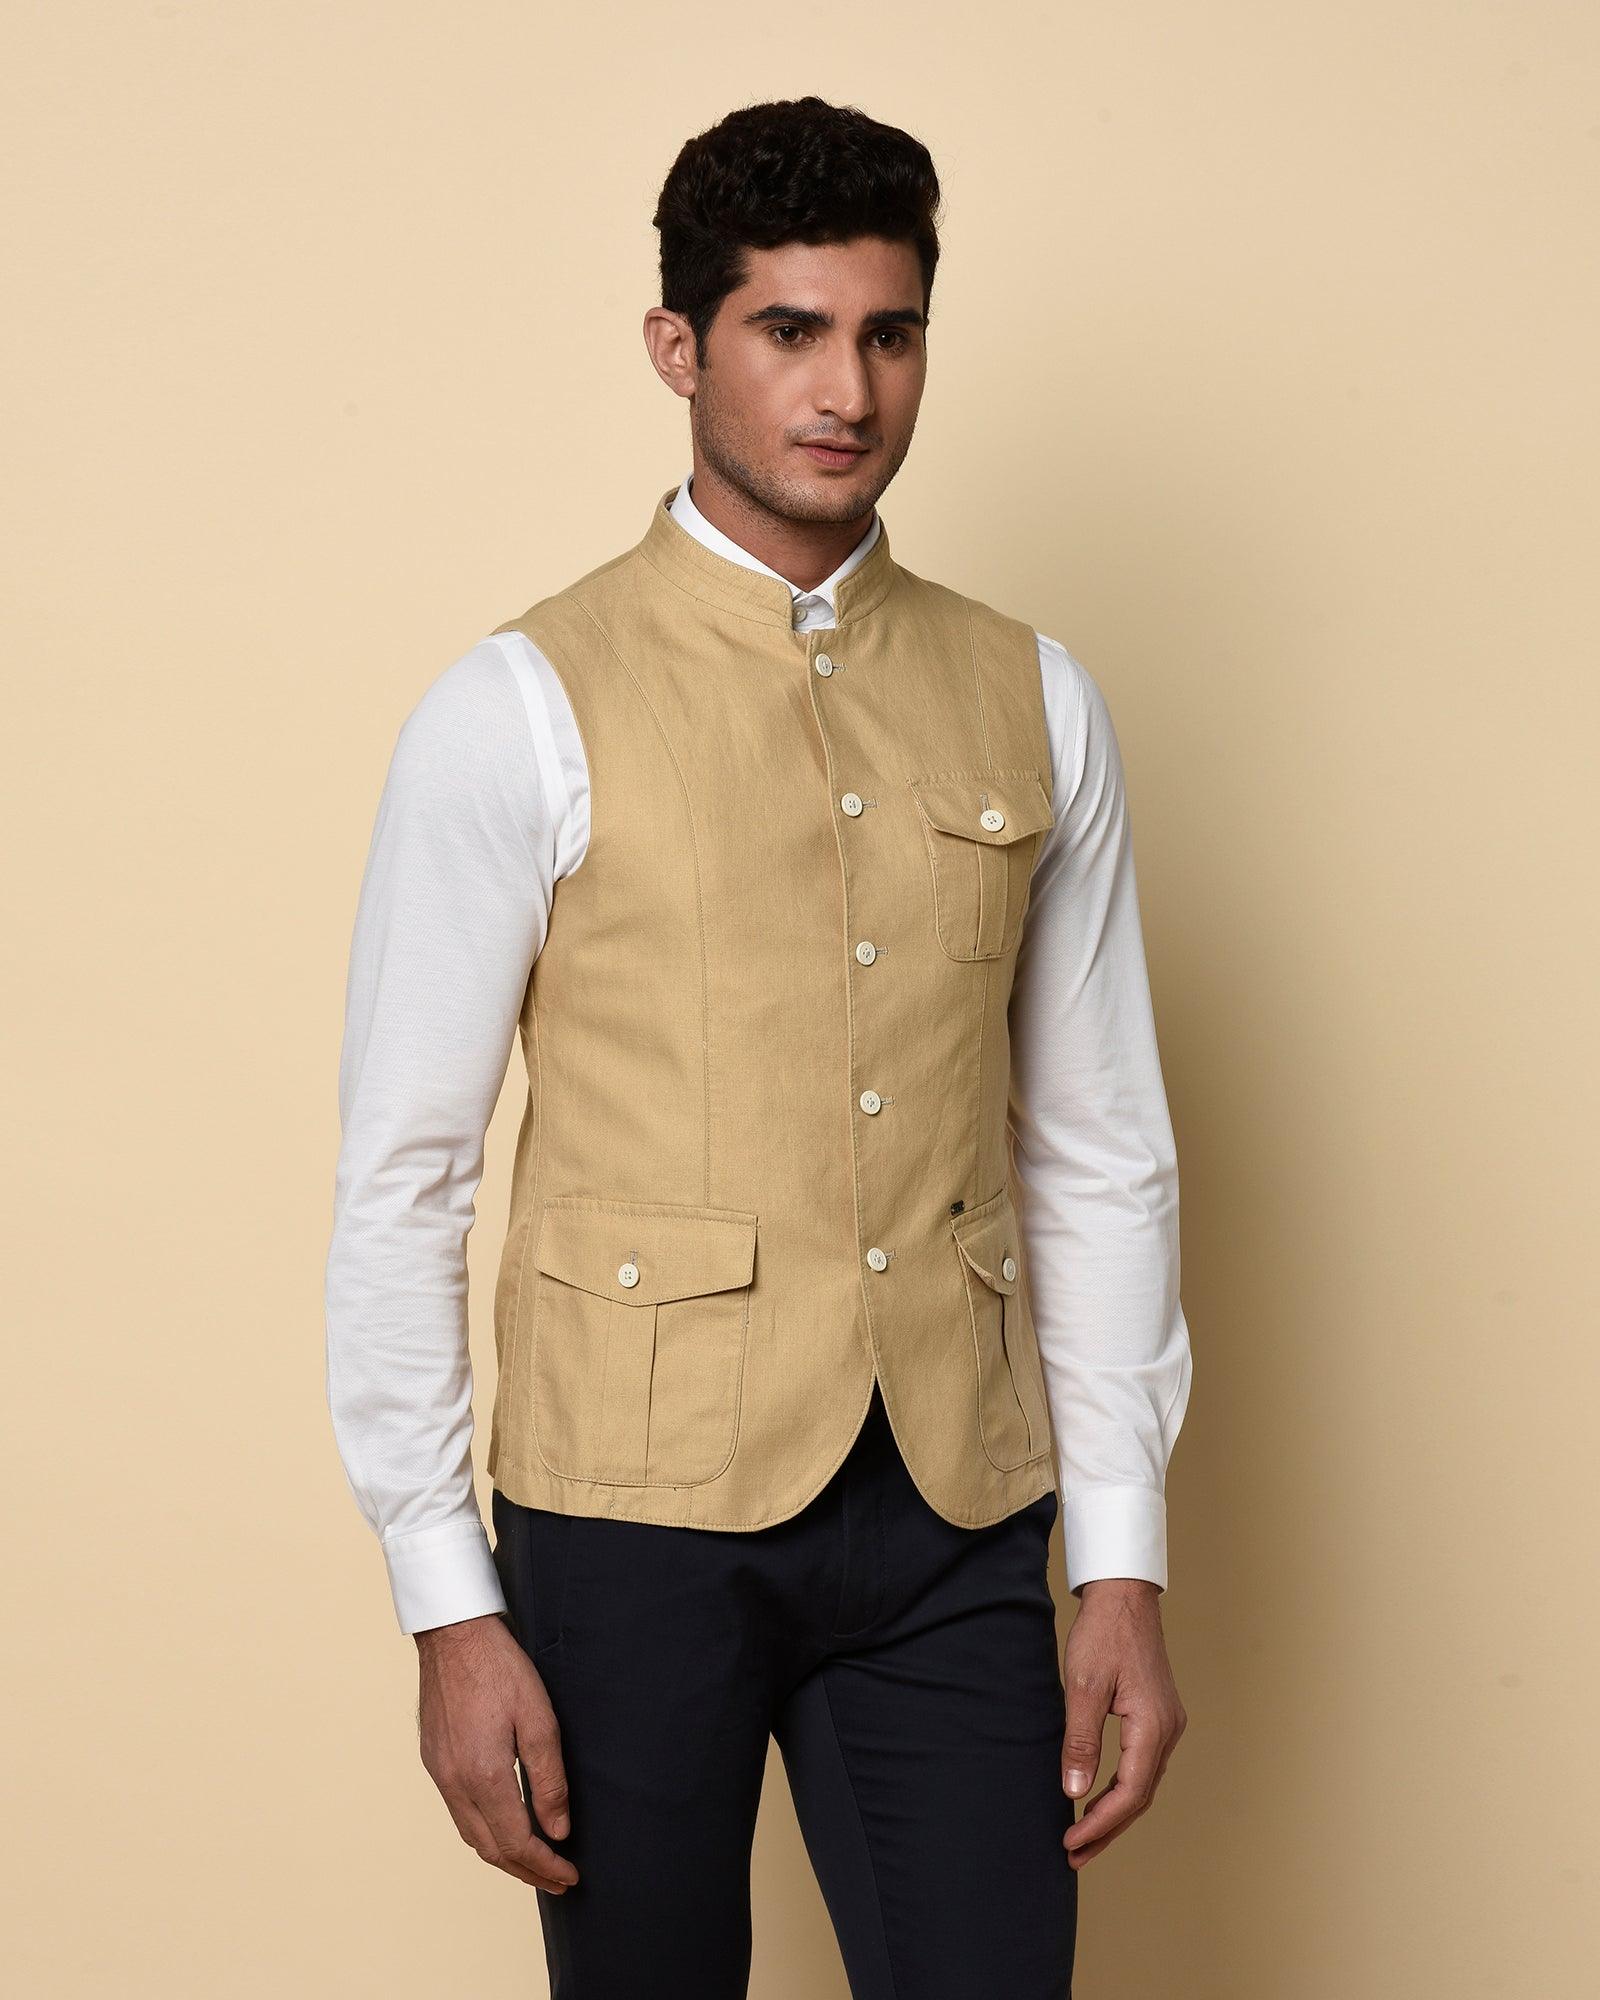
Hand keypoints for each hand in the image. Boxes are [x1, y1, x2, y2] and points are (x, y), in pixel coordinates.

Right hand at [415, 1612, 579, 1892]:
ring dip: (504, 1856)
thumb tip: (558, 1829)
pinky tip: (502, 1827)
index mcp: (483, 1776)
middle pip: (491, 1850)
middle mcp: (455, 1783)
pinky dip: (484, 1832)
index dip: (545, 1866)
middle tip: (558, 1880)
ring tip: (534, 1862)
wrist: (454, 1634)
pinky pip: (458, 1813)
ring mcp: (439, 1774)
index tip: (570, 1875)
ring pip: (471, 1836)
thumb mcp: (539, 1719)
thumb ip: (549, 1780)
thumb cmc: (500, 1668)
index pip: (517, 1843)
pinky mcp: (433, 1761)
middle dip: (526, 1871)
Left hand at [1059, 1578, 1185, 1867]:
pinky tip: (1099, 1798)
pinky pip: (1142, 1766)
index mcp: (1153, 1726)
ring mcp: (1167, 1724)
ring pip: (1142, 1784)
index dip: (1100, 1823)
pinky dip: (1121, 1789)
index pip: (1129, 1793)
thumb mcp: (1083, 1687)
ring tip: (1083, 1837)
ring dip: (1114, 1813)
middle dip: (1107, 1829)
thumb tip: (1075, 1791)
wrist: (1124, 1595)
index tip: (1071, 1840)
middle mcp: (1168, 1730)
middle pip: (1140, 1797)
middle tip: (1074, 1854)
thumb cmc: (1103, 1633)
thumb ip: (1080, 1741)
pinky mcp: (1159, 1716)